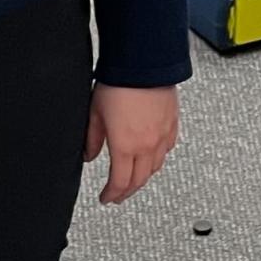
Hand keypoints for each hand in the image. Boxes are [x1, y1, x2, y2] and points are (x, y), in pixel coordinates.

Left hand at [84, 83, 179, 204]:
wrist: (143, 62)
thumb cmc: (118, 83)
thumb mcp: (95, 113)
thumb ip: (92, 139)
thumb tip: (88, 154)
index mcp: (125, 146)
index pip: (120, 183)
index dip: (112, 195)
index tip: (106, 198)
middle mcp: (147, 145)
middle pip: (139, 180)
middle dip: (127, 191)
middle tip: (119, 195)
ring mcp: (162, 135)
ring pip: (155, 167)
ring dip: (143, 177)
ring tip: (134, 179)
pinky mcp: (172, 124)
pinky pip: (167, 150)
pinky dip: (158, 159)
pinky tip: (152, 156)